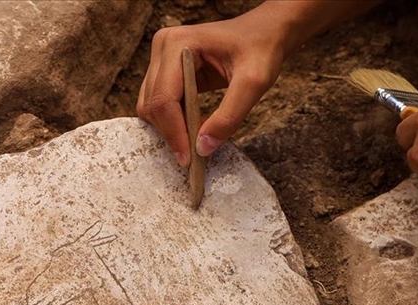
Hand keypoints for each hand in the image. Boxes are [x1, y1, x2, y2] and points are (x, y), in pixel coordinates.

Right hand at [137, 13, 285, 167]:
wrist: (266, 33)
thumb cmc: (261, 49)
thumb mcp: (254, 83)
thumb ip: (229, 117)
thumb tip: (203, 148)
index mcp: (178, 44)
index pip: (164, 98)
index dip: (174, 132)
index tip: (188, 159)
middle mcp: (163, 47)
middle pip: (153, 105)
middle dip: (173, 133)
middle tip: (196, 156)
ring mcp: (162, 58)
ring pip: (152, 107)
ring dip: (172, 129)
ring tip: (198, 140)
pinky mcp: (167, 70)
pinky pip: (161, 104)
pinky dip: (175, 121)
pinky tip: (196, 127)